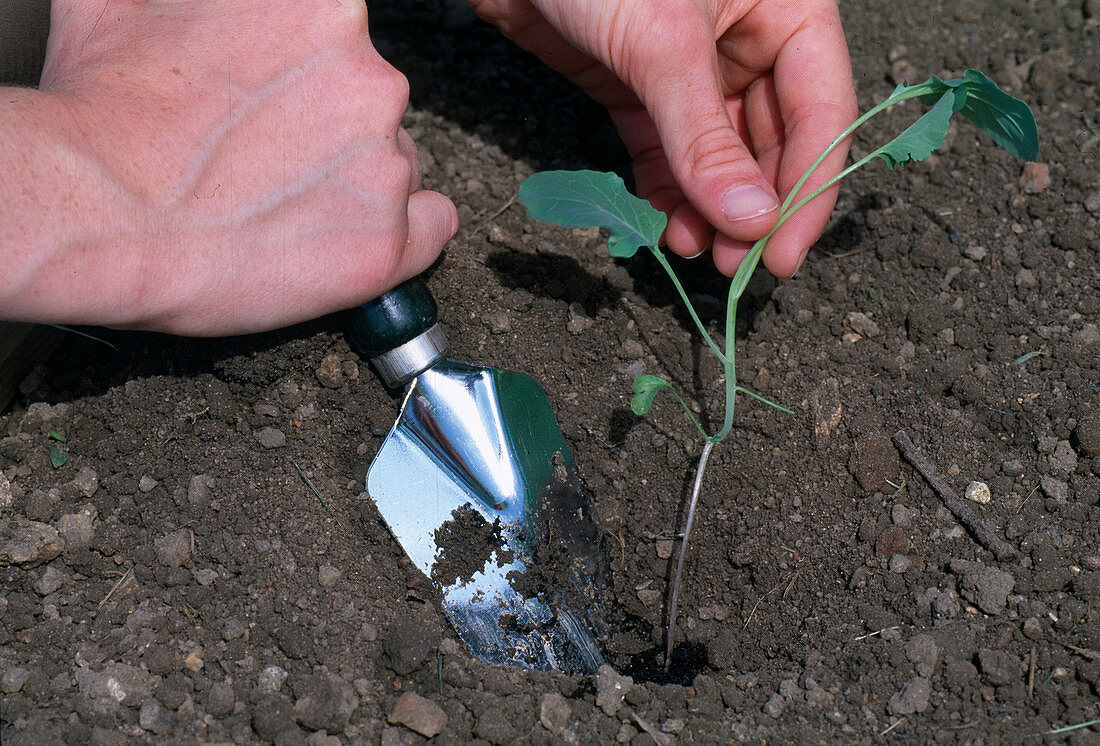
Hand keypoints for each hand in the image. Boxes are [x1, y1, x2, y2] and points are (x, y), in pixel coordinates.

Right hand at [0, 0, 456, 335]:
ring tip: (279, 209)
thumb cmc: (104, 107)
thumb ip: (203, 2)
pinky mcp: (383, 243)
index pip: (351, 43)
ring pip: (398, 170)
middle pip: (377, 107)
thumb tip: (204, 7)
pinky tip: (345, 243)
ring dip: (355, 187)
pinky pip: (430, 233)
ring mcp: (385, 163)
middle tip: (266, 162)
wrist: (89, 204)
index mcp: (326, 7)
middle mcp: (374, 79)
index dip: (315, 78)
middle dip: (331, 132)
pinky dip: (399, 240)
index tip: (284, 102)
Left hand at [467, 0, 855, 276]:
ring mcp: (695, 67)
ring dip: (709, 209)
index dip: (808, 189)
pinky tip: (666, 226)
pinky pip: (668, 152)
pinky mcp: (642, 87)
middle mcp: (751, 39)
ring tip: (692, 250)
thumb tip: (749, 219)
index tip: (780, 253)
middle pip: (774, 142)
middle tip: (733, 265)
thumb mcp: (663, 45)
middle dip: (753, 207)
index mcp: (789, 8)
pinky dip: (668, 192)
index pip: (822, 110)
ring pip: (719, 156)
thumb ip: (704, 137)